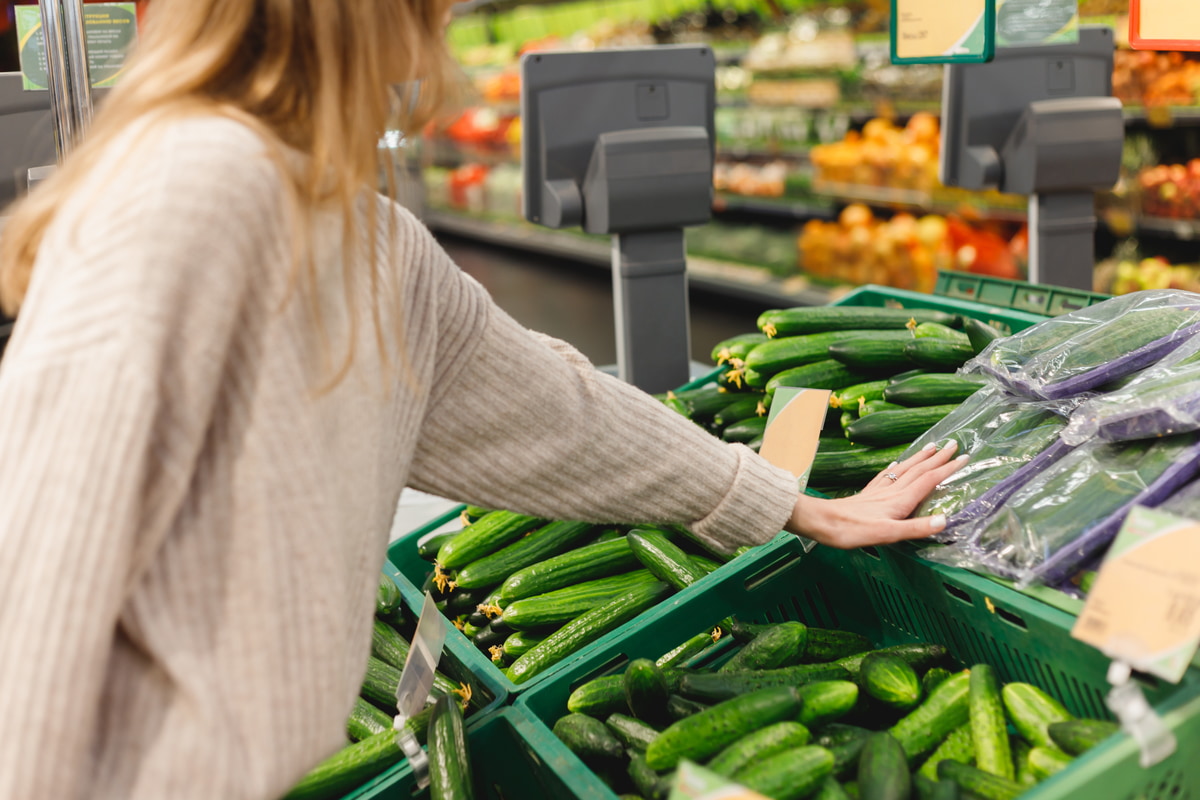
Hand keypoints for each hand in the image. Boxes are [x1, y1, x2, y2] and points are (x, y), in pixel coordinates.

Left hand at [784, 440, 967, 548]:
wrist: (823, 523)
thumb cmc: (854, 530)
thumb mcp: (888, 534)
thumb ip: (917, 528)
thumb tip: (944, 520)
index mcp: (900, 500)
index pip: (929, 480)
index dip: (948, 469)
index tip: (964, 458)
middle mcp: (892, 491)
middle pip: (919, 470)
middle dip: (938, 458)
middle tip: (954, 444)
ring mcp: (879, 491)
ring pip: (905, 469)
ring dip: (920, 458)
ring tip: (932, 446)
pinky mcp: (868, 494)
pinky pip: (886, 476)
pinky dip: (896, 468)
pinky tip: (897, 464)